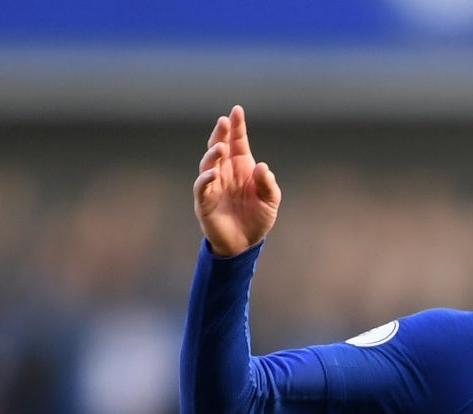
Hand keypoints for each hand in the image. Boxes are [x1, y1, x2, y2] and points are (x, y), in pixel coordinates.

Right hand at [194, 106, 279, 257]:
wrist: (246, 243)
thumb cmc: (258, 217)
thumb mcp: (270, 201)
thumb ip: (268, 184)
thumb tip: (262, 167)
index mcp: (241, 166)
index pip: (237, 142)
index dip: (237, 127)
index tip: (236, 111)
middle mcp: (225, 171)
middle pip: (219, 147)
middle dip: (221, 134)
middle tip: (224, 122)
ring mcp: (213, 184)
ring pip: (208, 163)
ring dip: (213, 154)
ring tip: (220, 147)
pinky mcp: (204, 200)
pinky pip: (201, 187)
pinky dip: (205, 179)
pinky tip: (212, 174)